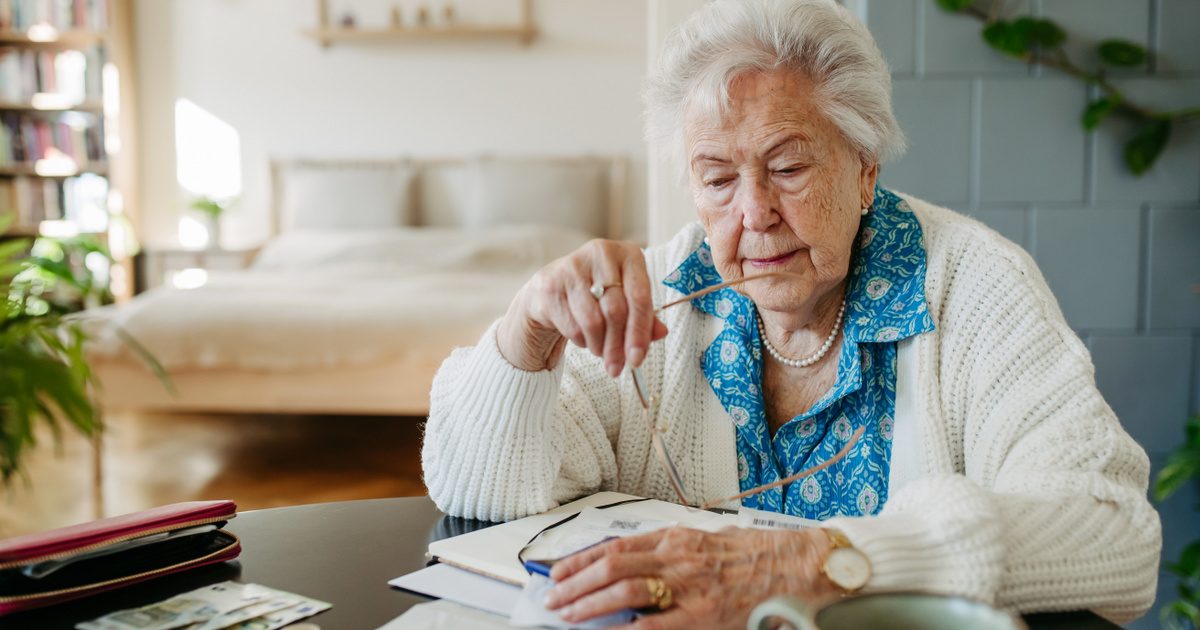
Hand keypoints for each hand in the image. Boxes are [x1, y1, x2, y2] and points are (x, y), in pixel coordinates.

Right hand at [497, 239, 668, 373]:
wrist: (551, 288)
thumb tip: (661, 333)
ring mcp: (572, 266)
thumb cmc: (597, 294)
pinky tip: (582, 336)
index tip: (637, 359)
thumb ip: (645, 317)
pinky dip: (581, 340)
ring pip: (593, 322)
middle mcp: (601, 253)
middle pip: (616, 311)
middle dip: (618, 346)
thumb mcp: (626, 300)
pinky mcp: (551, 284)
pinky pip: (572, 326)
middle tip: (617, 367)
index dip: (640, 331)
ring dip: (598, 345)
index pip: (640, 296)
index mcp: (628, 254)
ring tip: (600, 349)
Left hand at [543, 526, 838, 628]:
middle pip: (612, 566)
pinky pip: (654, 626)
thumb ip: (673, 552)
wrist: (800, 566)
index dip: (581, 559)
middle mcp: (678, 557)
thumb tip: (633, 564)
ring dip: (589, 604)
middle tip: (553, 597)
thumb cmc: (758, 556)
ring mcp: (689, 587)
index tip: (559, 570)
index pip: (616, 545)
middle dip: (576, 583)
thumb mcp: (709, 542)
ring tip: (568, 614)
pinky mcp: (704, 615)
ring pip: (625, 591)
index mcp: (678, 538)